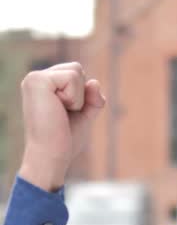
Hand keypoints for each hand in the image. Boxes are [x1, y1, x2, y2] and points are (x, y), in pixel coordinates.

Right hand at [18, 62, 105, 191]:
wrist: (51, 156)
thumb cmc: (64, 139)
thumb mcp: (84, 114)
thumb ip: (92, 98)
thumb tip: (94, 82)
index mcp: (44, 85)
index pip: (76, 73)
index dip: (82, 94)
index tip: (66, 113)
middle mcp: (36, 78)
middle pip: (77, 69)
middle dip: (81, 94)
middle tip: (63, 114)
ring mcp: (34, 78)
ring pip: (76, 71)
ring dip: (77, 97)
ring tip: (60, 112)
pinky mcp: (37, 81)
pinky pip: (73, 77)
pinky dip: (74, 97)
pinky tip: (58, 109)